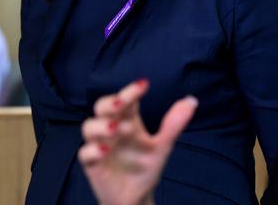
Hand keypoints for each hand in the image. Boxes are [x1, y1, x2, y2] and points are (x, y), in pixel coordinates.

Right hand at [78, 79, 197, 204]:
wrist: (137, 197)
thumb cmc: (146, 167)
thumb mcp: (163, 146)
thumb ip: (174, 125)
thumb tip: (191, 101)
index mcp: (129, 121)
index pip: (127, 100)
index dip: (131, 91)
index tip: (144, 84)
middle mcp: (112, 129)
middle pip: (102, 107)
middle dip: (109, 102)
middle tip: (121, 102)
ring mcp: (101, 145)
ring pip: (89, 126)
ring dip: (101, 125)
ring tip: (115, 127)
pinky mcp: (93, 164)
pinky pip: (85, 153)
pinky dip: (94, 150)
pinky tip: (106, 150)